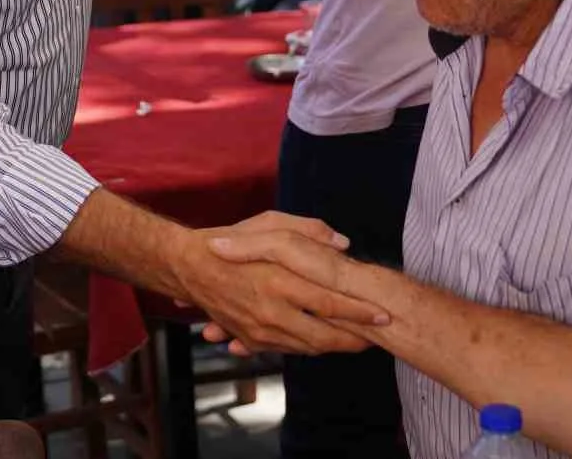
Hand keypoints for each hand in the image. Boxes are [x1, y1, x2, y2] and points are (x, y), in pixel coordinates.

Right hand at [172, 212, 387, 355]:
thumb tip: (343, 244)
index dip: (359, 311)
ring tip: (358, 339)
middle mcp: (269, 310)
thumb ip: (309, 230)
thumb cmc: (230, 238)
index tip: (383, 314)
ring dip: (334, 346)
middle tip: (377, 335)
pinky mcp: (250, 338)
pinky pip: (286, 349)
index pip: (329, 303)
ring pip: (306, 347)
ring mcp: (259, 329)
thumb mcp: (269, 222)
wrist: (188, 266)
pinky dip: (308, 347)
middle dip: (354, 339)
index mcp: (278, 280)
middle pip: (323, 336)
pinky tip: (323, 340)